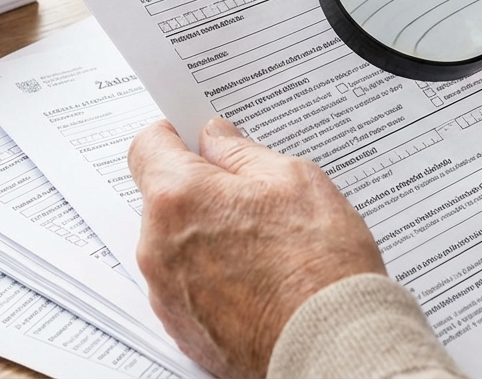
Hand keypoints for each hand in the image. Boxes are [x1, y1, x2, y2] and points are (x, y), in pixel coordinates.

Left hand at [128, 118, 384, 377]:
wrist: (332, 345)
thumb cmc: (319, 267)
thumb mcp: (293, 180)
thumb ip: (242, 152)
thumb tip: (218, 139)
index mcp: (178, 198)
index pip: (148, 147)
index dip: (175, 136)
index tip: (197, 138)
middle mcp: (158, 247)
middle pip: (164, 199)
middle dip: (200, 192)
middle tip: (253, 198)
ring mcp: (167, 294)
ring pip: (176, 244)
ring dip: (206, 236)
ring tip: (264, 247)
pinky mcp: (181, 328)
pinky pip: (187, 285)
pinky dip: (213, 277)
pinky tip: (257, 280)